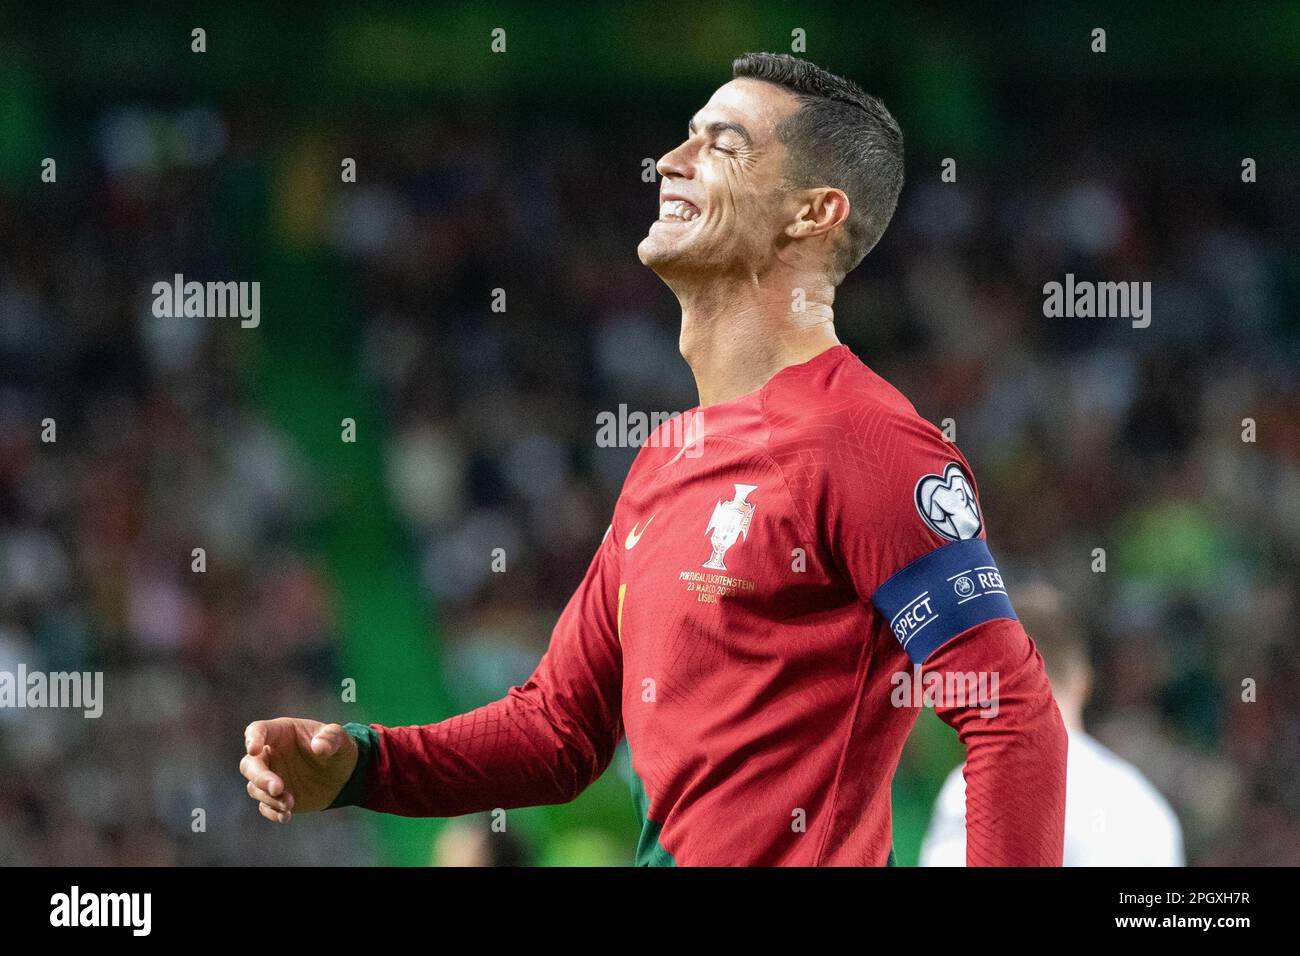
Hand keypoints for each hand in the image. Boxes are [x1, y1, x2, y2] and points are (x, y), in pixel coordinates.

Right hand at [240, 718, 358, 822]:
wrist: (343, 775)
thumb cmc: (337, 748)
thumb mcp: (339, 738)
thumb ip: (330, 738)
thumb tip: (319, 747)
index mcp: (281, 733)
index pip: (257, 730)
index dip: (252, 738)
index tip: (254, 749)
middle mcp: (270, 754)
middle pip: (249, 764)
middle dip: (260, 777)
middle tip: (277, 788)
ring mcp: (271, 776)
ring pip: (255, 787)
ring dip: (269, 798)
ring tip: (290, 803)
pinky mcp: (275, 797)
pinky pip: (265, 806)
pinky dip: (272, 812)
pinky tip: (286, 816)